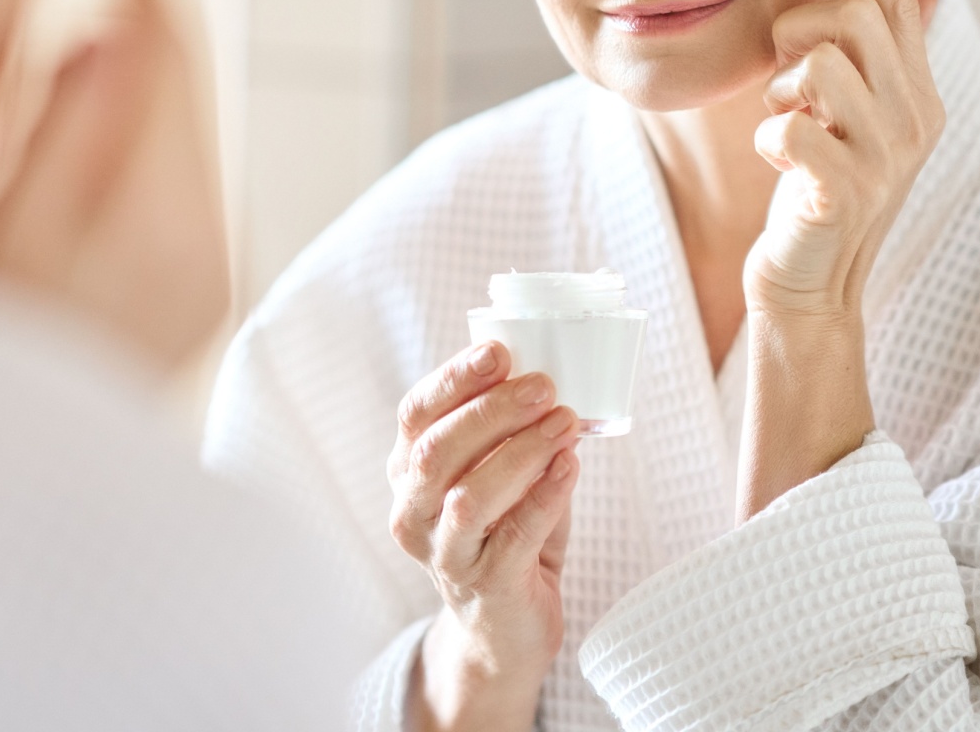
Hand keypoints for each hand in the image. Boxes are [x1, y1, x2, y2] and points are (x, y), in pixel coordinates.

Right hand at [0, 0, 229, 373]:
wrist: (36, 480)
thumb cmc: (4, 359)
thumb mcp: (7, 240)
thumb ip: (67, 133)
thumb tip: (115, 27)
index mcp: (166, 229)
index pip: (166, 61)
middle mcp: (207, 243)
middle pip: (186, 86)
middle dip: (147, 2)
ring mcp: (204, 263)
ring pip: (181, 123)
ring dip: (145, 55)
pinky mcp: (192, 279)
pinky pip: (173, 168)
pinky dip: (141, 116)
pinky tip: (105, 86)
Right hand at [387, 341, 580, 731]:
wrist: (505, 628)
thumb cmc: (504, 528)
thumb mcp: (496, 470)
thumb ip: (509, 429)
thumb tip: (547, 374)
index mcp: (408, 471)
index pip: (415, 414)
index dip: (454, 379)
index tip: (498, 352)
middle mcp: (413, 512)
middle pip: (437, 451)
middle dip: (492, 411)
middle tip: (544, 386)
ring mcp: (444, 555)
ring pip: (470, 496)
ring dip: (522, 451)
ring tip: (566, 423)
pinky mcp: (486, 587)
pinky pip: (514, 536)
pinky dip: (546, 495)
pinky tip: (570, 466)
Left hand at [737, 0, 943, 517]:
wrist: (808, 283)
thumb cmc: (814, 190)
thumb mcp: (845, 116)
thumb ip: (865, 55)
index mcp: (914, 90)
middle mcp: (914, 116)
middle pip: (855, 14)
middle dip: (800, 31)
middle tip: (788, 80)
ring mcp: (885, 157)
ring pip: (824, 61)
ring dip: (785, 87)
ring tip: (789, 124)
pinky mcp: (845, 193)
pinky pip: (793, 126)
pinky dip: (772, 134)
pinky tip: (779, 158)